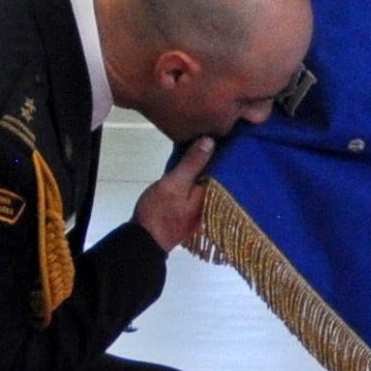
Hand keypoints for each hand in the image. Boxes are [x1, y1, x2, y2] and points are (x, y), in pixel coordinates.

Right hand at [136, 137, 217, 253]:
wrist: (145, 240)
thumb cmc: (159, 212)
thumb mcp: (174, 183)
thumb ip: (192, 163)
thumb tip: (211, 140)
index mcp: (213, 193)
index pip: (225, 167)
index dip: (225, 149)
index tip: (225, 130)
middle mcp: (213, 201)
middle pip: (218, 173)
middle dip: (216, 155)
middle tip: (215, 131)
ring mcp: (202, 206)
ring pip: (207, 179)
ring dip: (205, 165)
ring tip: (204, 142)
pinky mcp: (191, 208)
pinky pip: (199, 186)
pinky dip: (197, 175)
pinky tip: (192, 163)